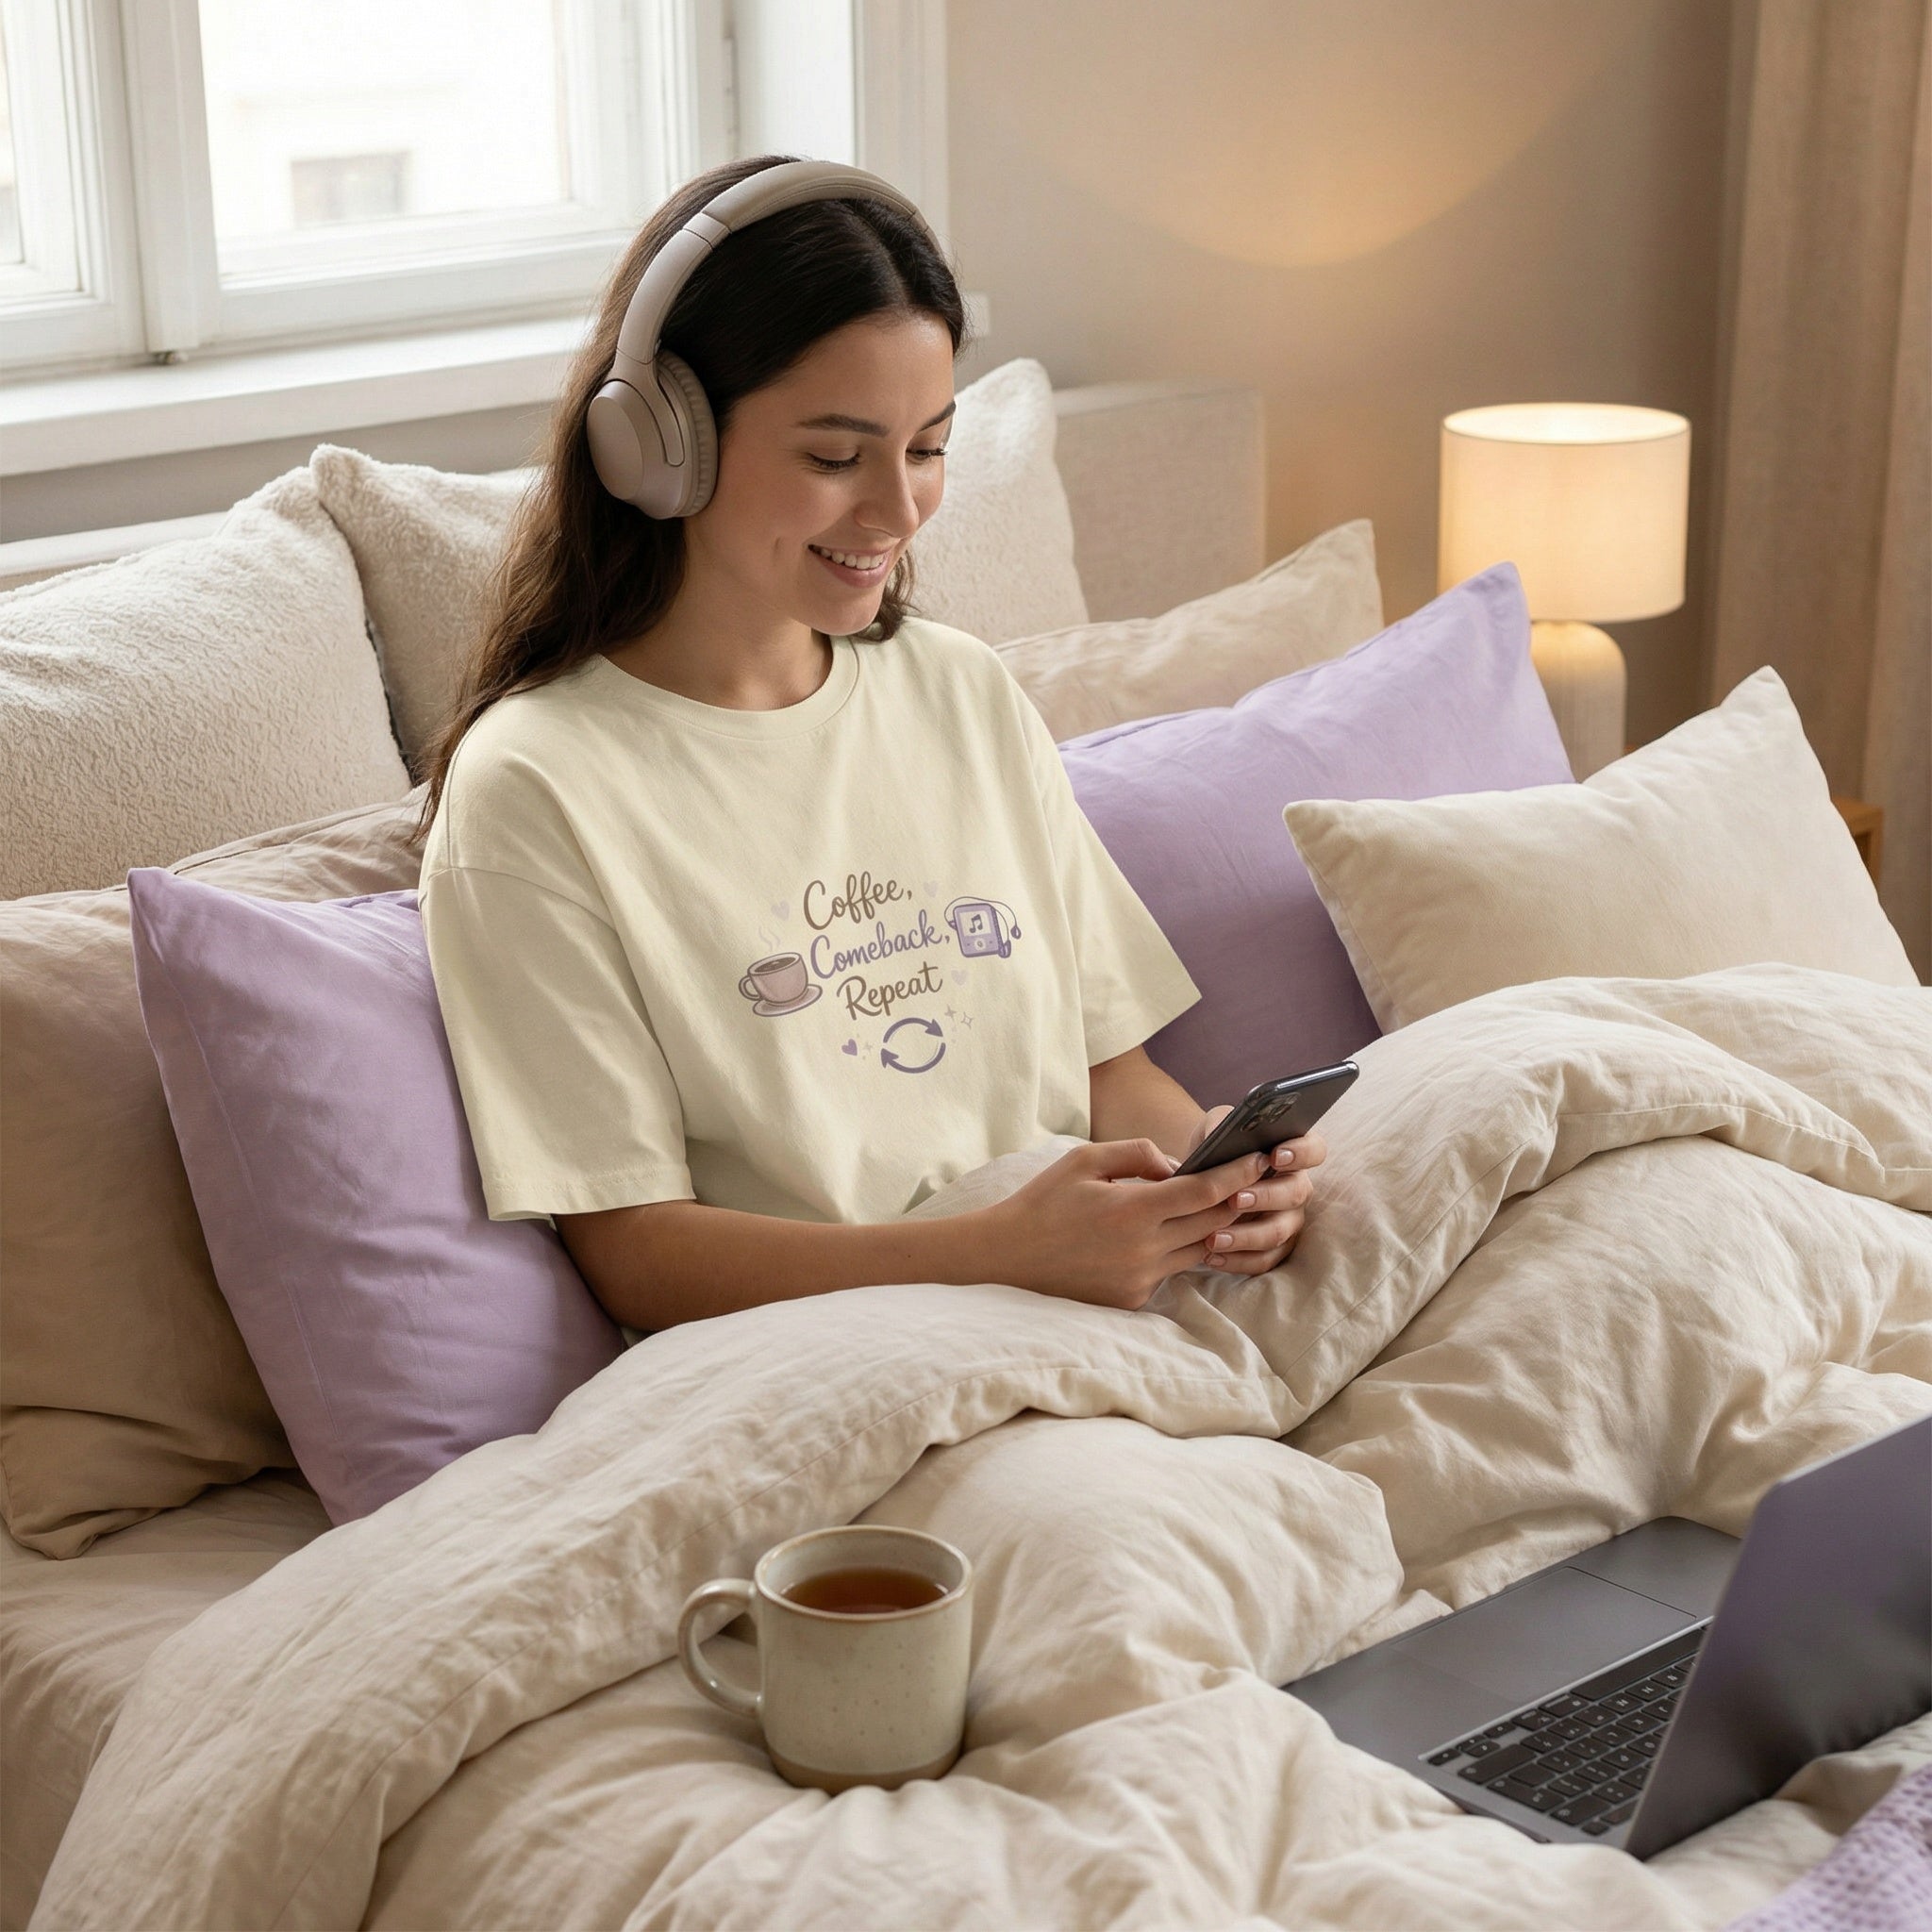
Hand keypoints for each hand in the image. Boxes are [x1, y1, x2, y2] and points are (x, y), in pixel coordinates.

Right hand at [983, 1137, 1281, 1310]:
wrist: (1004, 1259)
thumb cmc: (1042, 1203)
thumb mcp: (1083, 1160)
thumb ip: (1136, 1153)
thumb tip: (1177, 1165)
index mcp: (1133, 1211)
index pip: (1206, 1191)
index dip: (1239, 1173)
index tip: (1261, 1158)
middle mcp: (1143, 1250)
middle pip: (1214, 1223)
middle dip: (1237, 1199)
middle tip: (1254, 1178)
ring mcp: (1140, 1280)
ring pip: (1198, 1250)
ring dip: (1210, 1227)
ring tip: (1217, 1204)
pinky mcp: (1132, 1299)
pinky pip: (1169, 1271)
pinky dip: (1175, 1251)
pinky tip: (1169, 1234)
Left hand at [1183, 1105, 1327, 1274]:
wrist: (1197, 1183)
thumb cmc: (1215, 1151)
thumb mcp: (1214, 1129)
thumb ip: (1221, 1125)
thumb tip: (1222, 1133)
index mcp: (1292, 1153)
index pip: (1315, 1149)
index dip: (1301, 1153)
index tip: (1274, 1156)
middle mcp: (1297, 1187)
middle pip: (1296, 1194)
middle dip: (1265, 1197)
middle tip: (1234, 1199)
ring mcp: (1288, 1220)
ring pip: (1279, 1233)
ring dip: (1247, 1237)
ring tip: (1213, 1238)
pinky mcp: (1273, 1249)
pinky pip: (1263, 1261)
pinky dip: (1237, 1261)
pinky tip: (1210, 1256)